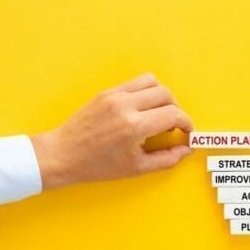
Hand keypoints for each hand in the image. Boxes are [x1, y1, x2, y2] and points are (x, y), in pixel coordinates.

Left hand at [31, 74, 193, 189]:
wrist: (63, 154)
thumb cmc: (97, 166)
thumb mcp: (137, 168)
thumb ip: (167, 158)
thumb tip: (187, 149)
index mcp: (134, 126)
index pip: (173, 114)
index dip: (187, 124)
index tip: (187, 133)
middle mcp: (126, 105)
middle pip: (166, 94)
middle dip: (176, 110)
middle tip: (173, 126)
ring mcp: (115, 95)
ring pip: (152, 82)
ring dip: (162, 97)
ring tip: (158, 115)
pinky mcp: (107, 92)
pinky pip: (135, 83)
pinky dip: (146, 93)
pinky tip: (141, 111)